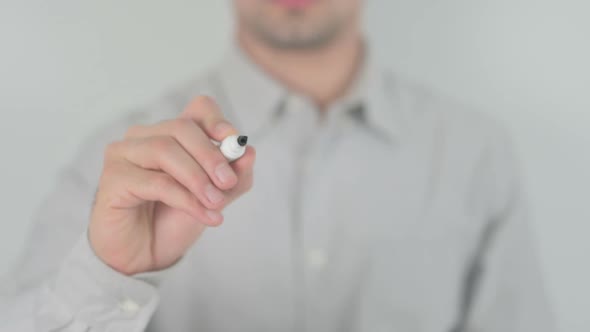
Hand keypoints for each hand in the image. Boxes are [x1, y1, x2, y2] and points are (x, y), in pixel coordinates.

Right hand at [88, 96, 254, 274]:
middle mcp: (145, 136)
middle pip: (182, 127)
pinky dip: (185, 199)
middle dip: (210, 155)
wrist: (146, 255)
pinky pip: (155, 182)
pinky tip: (205, 215)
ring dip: (197, 178)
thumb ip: (235, 178)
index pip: (198, 109)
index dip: (217, 121)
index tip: (234, 144)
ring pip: (165, 150)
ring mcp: (124, 154)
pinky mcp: (113, 179)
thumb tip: (249, 152)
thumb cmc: (175, 219)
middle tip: (228, 183)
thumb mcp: (215, 198)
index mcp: (172, 133)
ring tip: (217, 203)